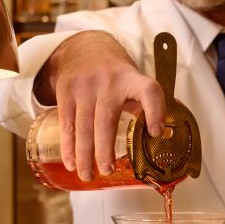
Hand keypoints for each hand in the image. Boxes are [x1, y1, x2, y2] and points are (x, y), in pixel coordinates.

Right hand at [34, 31, 165, 180]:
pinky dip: (68, 146)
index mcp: (132, 79)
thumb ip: (144, 106)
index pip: (149, 91)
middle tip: (107, 171)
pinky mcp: (66, 91)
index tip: (155, 133)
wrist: (83, 48)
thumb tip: (159, 138)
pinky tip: (71, 163)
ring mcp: (84, 86)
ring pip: (83, 126)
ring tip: (88, 176)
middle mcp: (108, 81)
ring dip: (84, 155)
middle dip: (105, 150)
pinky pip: (67, 124)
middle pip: (106, 120)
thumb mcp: (133, 81)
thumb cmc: (114, 75)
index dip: (155, 111)